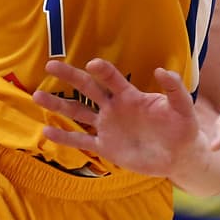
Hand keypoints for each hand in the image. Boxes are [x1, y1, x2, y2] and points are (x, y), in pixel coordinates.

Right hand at [32, 59, 200, 177]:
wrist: (179, 155)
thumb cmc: (182, 128)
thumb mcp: (183, 108)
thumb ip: (174, 90)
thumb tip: (162, 70)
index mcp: (130, 96)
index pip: (112, 79)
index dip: (103, 71)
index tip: (92, 64)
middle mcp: (114, 108)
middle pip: (87, 90)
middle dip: (69, 77)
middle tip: (50, 65)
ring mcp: (107, 127)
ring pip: (78, 113)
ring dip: (58, 105)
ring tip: (37, 96)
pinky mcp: (106, 147)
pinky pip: (82, 141)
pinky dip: (64, 138)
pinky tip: (46, 131)